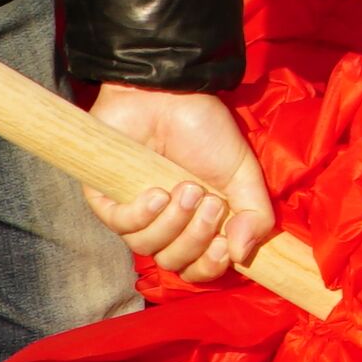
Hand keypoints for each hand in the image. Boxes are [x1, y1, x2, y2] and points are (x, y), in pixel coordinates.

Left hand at [80, 85, 275, 284]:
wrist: (170, 94)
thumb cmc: (206, 131)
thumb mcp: (242, 173)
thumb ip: (254, 215)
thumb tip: (244, 254)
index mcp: (198, 222)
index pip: (199, 268)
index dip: (210, 266)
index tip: (226, 247)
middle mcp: (167, 224)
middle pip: (175, 262)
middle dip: (196, 239)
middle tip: (208, 203)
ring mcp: (136, 213)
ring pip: (148, 247)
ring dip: (172, 222)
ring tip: (184, 188)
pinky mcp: (107, 200)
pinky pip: (121, 227)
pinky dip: (142, 214)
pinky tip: (156, 192)